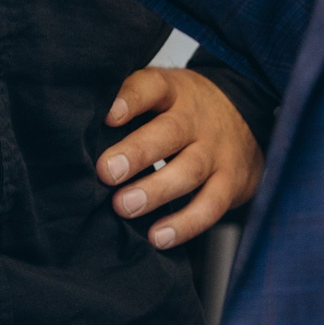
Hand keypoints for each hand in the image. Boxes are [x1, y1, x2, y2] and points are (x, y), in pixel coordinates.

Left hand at [98, 65, 262, 249]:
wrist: (247, 115)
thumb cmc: (185, 111)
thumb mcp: (163, 96)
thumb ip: (128, 108)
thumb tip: (76, 134)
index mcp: (173, 92)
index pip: (152, 87)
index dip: (130, 100)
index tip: (108, 116)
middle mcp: (196, 119)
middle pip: (170, 132)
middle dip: (138, 153)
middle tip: (108, 172)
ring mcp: (216, 151)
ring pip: (189, 170)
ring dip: (156, 191)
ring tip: (125, 206)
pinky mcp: (231, 182)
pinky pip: (210, 206)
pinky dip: (185, 224)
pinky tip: (159, 237)